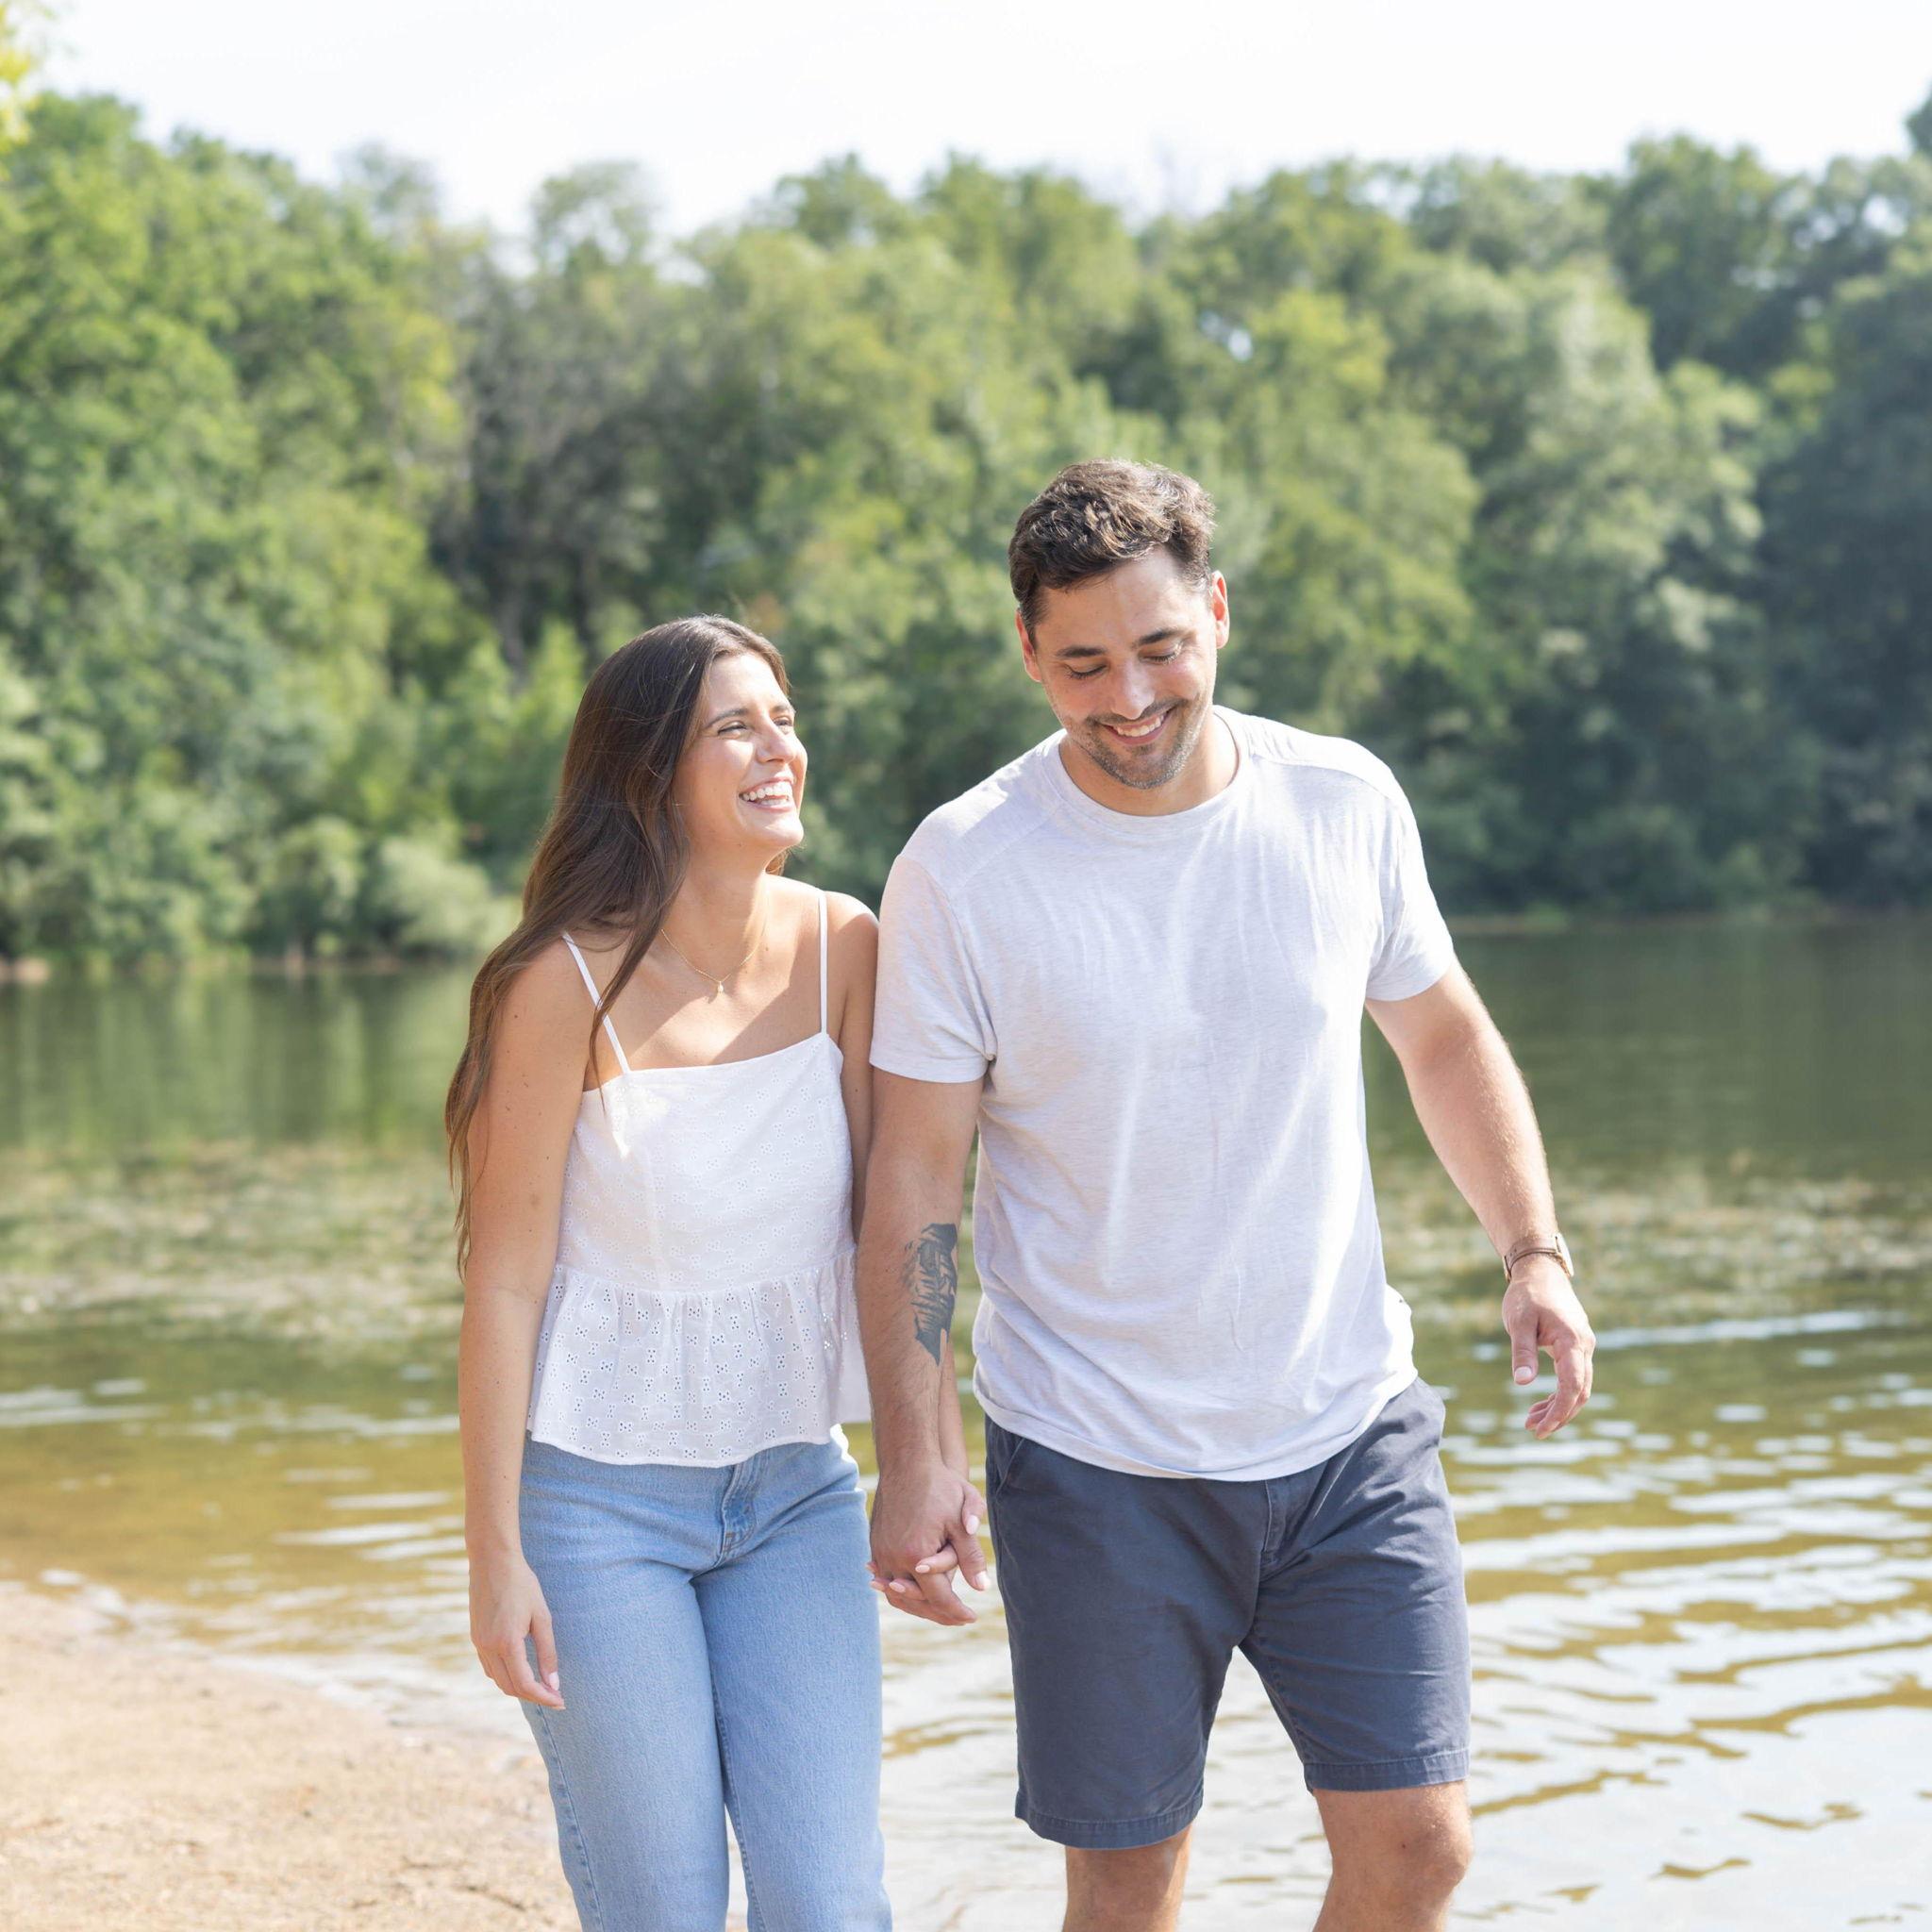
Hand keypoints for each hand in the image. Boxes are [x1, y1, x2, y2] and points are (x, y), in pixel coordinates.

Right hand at [468, 1549, 565, 1707]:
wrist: (492, 1561)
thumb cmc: (522, 1584)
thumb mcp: (541, 1616)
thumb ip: (547, 1652)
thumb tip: (553, 1683)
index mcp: (506, 1642)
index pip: (525, 1684)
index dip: (544, 1697)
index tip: (561, 1702)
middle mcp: (488, 1647)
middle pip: (510, 1687)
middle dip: (533, 1696)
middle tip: (555, 1696)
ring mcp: (478, 1644)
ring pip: (498, 1680)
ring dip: (519, 1688)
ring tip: (541, 1687)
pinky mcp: (475, 1638)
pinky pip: (489, 1668)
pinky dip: (505, 1676)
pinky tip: (520, 1671)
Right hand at [868, 1461, 987, 1626]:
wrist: (907, 1461)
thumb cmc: (939, 1486)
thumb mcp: (961, 1519)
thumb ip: (971, 1556)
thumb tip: (982, 1589)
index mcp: (916, 1555)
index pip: (939, 1597)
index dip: (957, 1611)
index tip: (972, 1618)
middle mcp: (893, 1558)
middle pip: (915, 1601)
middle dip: (938, 1614)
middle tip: (958, 1619)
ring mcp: (880, 1552)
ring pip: (896, 1593)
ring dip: (917, 1605)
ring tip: (938, 1610)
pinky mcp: (875, 1543)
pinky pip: (886, 1576)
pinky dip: (900, 1589)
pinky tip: (912, 1590)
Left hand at [1502, 1258, 1595, 1438]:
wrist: (1540, 1273)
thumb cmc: (1527, 1295)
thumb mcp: (1519, 1322)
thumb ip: (1522, 1352)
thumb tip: (1523, 1383)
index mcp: (1572, 1341)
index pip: (1573, 1384)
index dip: (1560, 1410)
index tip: (1542, 1428)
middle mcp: (1584, 1347)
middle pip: (1579, 1391)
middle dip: (1558, 1414)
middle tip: (1533, 1430)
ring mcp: (1582, 1348)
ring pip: (1577, 1387)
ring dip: (1558, 1407)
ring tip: (1530, 1421)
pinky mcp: (1575, 1348)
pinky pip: (1572, 1377)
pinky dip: (1558, 1393)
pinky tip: (1539, 1404)